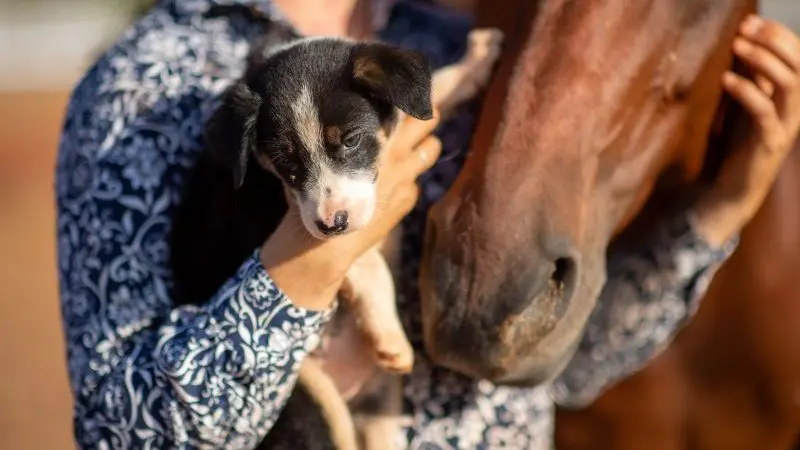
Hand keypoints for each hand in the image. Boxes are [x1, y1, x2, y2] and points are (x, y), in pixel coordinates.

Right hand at [260, 112, 441, 309]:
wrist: (323, 245)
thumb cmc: (310, 198)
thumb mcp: (316, 162)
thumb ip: (332, 143)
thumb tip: (328, 128)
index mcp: (372, 139)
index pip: (404, 107)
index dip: (409, 99)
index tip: (408, 94)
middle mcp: (394, 154)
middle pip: (427, 121)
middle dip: (425, 116)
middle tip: (421, 113)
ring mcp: (405, 178)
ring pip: (431, 150)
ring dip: (426, 146)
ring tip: (416, 145)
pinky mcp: (406, 200)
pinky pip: (416, 182)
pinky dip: (409, 180)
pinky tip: (394, 185)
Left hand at [694, 16, 799, 245]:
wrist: (734, 190)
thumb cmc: (739, 146)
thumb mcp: (748, 106)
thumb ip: (754, 80)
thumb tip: (746, 46)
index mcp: (794, 98)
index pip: (799, 57)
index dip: (779, 35)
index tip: (751, 20)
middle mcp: (797, 109)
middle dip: (776, 40)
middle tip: (747, 27)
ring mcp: (787, 126)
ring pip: (790, 84)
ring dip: (764, 60)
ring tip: (738, 46)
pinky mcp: (770, 142)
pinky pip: (764, 111)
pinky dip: (747, 91)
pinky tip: (727, 80)